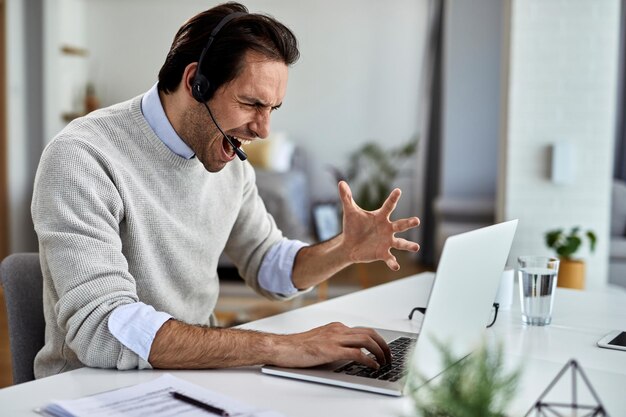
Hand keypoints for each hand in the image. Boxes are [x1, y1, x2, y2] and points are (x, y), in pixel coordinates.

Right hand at [271, 322, 390, 368]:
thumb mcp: (320, 341)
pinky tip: (373, 366)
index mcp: (336, 327)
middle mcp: (338, 330)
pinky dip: (369, 360)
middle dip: (383, 345)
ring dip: (380, 352)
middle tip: (389, 356)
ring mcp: (335, 339)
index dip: (377, 340)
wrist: (282, 347)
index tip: (383, 349)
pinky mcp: (331, 350)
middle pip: (369, 333)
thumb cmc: (297, 347)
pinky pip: (357, 353)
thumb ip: (335, 343)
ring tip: (384, 362)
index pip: (363, 330)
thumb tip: (350, 354)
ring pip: (367, 340)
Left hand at [338, 181, 419, 270]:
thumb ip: (347, 197)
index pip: (388, 206)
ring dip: (408, 245)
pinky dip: (392, 262)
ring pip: (401, 243)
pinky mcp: (382, 253)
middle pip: (400, 225)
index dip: (393, 198)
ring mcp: (387, 241)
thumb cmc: (353, 226)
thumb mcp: (350, 212)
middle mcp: (387, 229)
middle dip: (408, 223)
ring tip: (416, 247)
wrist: (349, 245)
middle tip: (417, 221)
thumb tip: (341, 182)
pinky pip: (389, 258)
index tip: (398, 191)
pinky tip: (396, 266)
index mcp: (381, 217)